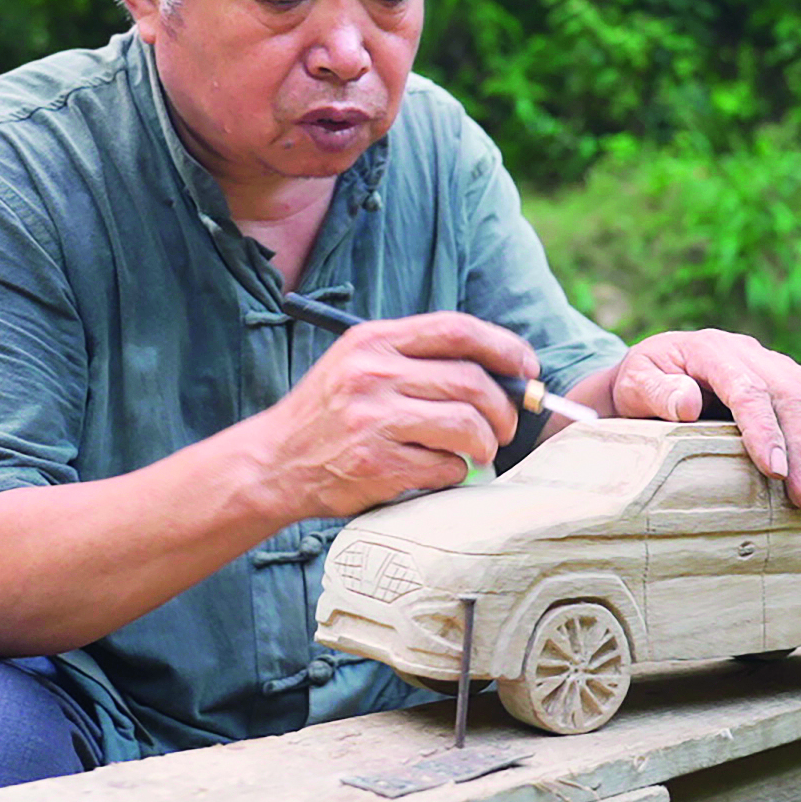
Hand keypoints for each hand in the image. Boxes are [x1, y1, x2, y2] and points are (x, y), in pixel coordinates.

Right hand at [239, 312, 537, 516]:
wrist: (273, 462)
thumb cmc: (329, 414)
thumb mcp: (360, 364)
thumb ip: (418, 359)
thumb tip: (502, 371)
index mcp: (373, 340)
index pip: (456, 329)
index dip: (504, 347)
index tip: (527, 367)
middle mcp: (372, 373)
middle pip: (472, 381)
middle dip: (504, 408)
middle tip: (506, 428)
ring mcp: (373, 419)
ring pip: (466, 425)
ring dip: (485, 444)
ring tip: (478, 452)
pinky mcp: (375, 463)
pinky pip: (445, 467)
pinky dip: (454, 473)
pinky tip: (439, 471)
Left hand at [610, 330, 800, 509]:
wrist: (654, 370)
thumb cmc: (642, 385)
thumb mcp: (634, 385)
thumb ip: (657, 392)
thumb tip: (688, 404)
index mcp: (711, 350)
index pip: (746, 389)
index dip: (764, 430)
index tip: (776, 471)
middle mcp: (749, 351)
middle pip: (789, 394)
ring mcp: (773, 362)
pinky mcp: (788, 375)